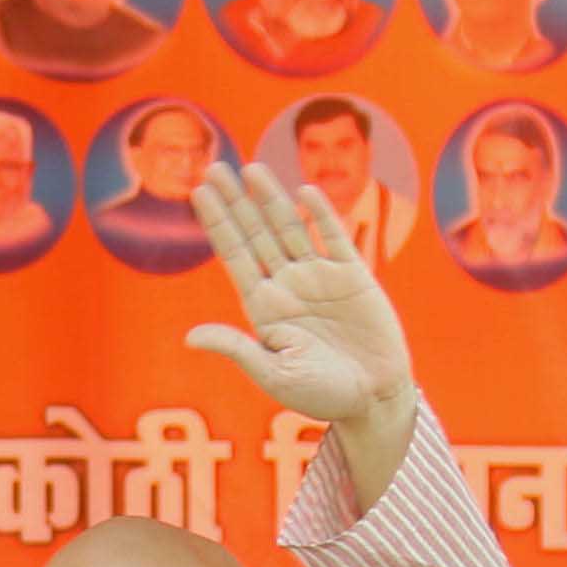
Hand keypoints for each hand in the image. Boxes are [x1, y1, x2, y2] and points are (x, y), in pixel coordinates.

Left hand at [186, 161, 418, 478]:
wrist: (375, 400)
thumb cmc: (323, 395)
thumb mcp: (274, 375)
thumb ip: (238, 348)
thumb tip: (191, 337)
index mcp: (264, 308)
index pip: (235, 256)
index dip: (218, 224)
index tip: (199, 191)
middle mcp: (288, 286)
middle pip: (256, 234)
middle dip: (235, 202)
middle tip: (213, 166)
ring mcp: (319, 277)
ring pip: (289, 228)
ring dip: (270, 199)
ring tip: (250, 169)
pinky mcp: (353, 275)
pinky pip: (333, 236)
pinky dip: (320, 214)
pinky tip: (303, 192)